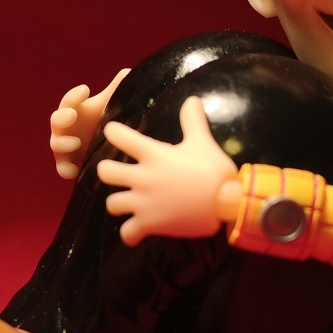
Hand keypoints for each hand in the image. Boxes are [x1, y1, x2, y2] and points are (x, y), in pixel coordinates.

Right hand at [49, 68, 128, 179]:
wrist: (111, 149)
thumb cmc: (108, 121)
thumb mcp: (113, 106)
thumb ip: (117, 89)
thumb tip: (128, 72)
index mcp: (75, 111)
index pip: (69, 101)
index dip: (74, 96)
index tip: (85, 89)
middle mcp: (66, 128)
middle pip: (56, 121)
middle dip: (62, 117)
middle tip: (72, 114)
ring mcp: (65, 148)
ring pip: (56, 145)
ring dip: (62, 143)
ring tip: (76, 142)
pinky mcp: (69, 165)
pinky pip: (62, 169)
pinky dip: (65, 170)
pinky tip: (73, 171)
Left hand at [98, 96, 237, 245]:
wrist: (227, 203)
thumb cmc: (213, 170)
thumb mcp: (202, 142)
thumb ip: (192, 121)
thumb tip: (192, 99)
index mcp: (153, 154)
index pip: (120, 136)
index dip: (114, 132)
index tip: (113, 132)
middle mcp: (142, 178)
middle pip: (105, 172)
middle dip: (107, 172)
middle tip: (117, 174)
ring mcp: (144, 203)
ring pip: (112, 204)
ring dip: (118, 204)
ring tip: (125, 204)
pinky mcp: (150, 224)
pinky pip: (128, 233)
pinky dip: (130, 234)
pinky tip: (135, 231)